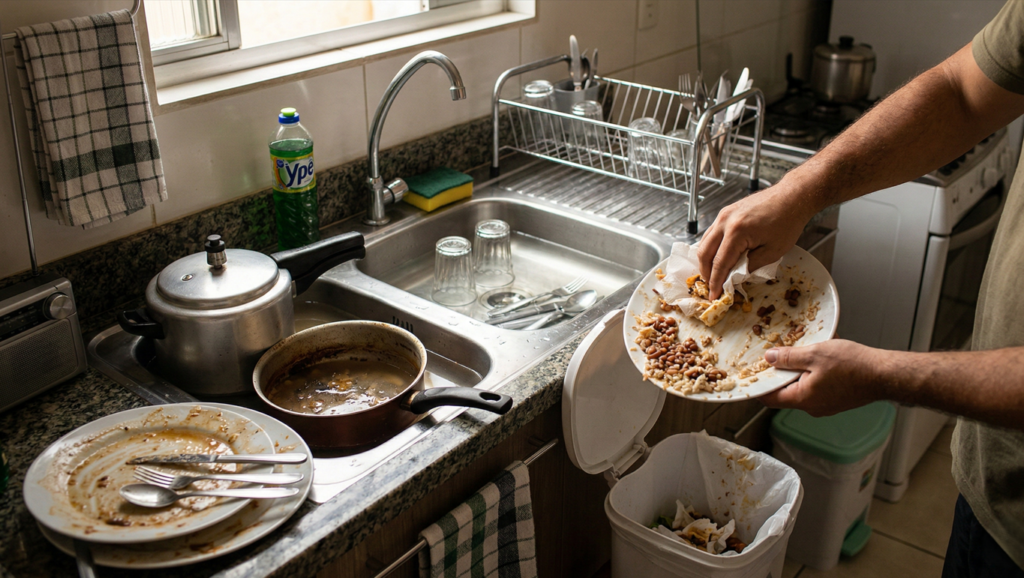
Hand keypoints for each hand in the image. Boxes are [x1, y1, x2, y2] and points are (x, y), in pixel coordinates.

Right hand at [697, 185, 813, 299]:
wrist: (792, 197)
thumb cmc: (787, 222)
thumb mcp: (773, 252)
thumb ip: (750, 266)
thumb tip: (736, 276)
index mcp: (736, 232)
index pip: (720, 263)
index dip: (715, 282)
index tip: (713, 295)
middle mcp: (725, 221)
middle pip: (704, 252)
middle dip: (705, 272)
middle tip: (710, 286)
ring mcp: (723, 214)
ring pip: (704, 242)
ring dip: (706, 260)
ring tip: (713, 274)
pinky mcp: (726, 212)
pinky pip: (711, 233)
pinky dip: (711, 247)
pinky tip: (717, 257)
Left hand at [759, 339, 886, 416]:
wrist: (885, 375)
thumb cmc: (854, 366)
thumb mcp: (815, 354)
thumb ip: (788, 357)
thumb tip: (769, 358)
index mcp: (802, 399)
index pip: (769, 399)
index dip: (757, 386)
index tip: (750, 374)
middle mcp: (812, 407)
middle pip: (784, 393)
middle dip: (778, 375)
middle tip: (774, 356)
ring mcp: (825, 405)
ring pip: (801, 389)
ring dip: (797, 372)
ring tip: (799, 353)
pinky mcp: (836, 400)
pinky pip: (816, 388)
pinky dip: (812, 374)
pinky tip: (817, 358)